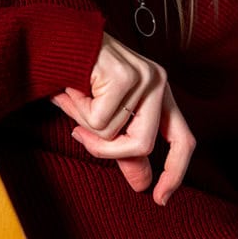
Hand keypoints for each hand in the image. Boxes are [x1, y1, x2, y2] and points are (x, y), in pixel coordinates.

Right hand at [51, 33, 194, 204]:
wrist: (54, 40)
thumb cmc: (78, 79)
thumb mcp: (105, 120)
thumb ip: (125, 149)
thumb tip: (142, 184)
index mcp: (160, 94)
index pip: (183, 140)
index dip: (175, 173)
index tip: (160, 198)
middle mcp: (159, 83)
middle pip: (146, 144)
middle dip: (114, 154)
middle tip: (83, 142)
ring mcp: (145, 78)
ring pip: (118, 135)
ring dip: (88, 129)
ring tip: (75, 102)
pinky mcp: (125, 76)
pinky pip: (100, 121)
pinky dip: (78, 113)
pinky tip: (72, 90)